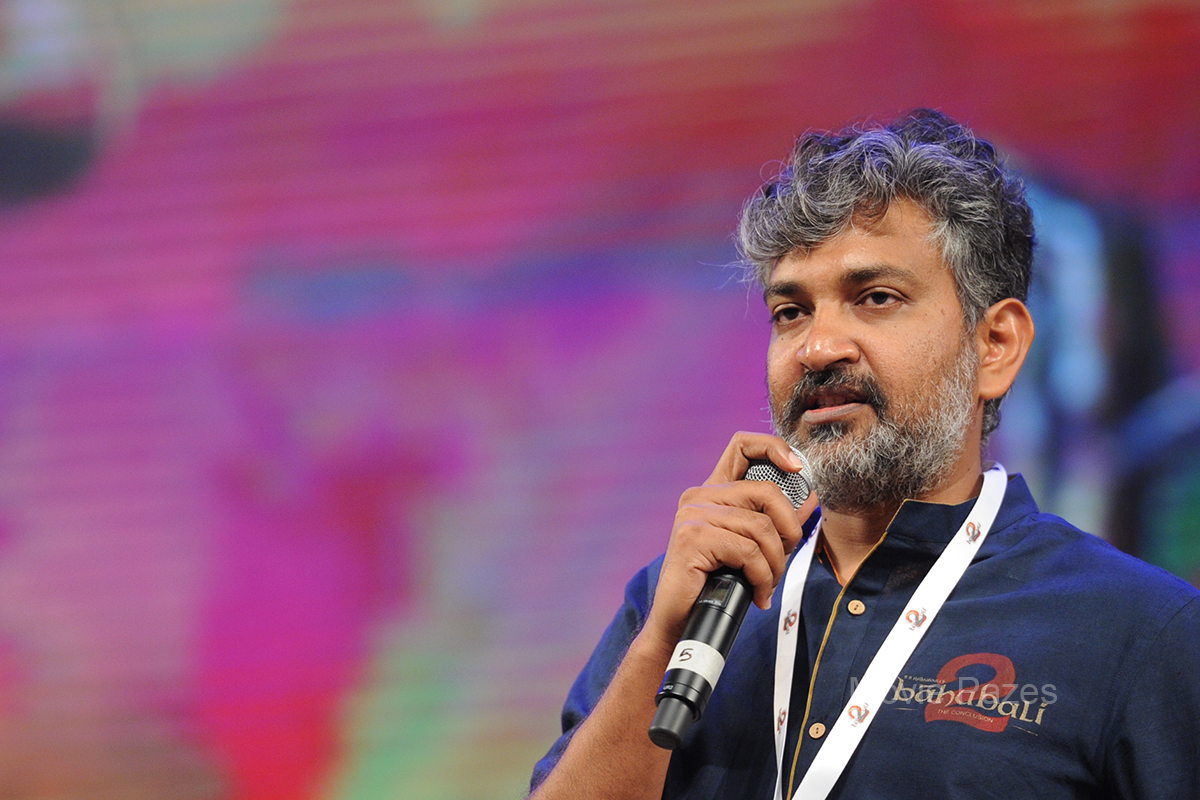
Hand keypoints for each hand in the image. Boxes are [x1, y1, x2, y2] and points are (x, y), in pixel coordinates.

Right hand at [643, 432, 818, 645]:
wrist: (680, 621)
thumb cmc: (714, 584)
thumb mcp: (750, 547)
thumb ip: (775, 521)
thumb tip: (808, 498)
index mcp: (712, 492)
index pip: (742, 445)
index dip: (774, 448)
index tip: (797, 468)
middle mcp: (699, 496)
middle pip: (765, 491)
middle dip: (788, 528)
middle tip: (786, 556)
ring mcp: (693, 515)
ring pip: (761, 527)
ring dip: (775, 564)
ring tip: (768, 584)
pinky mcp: (693, 538)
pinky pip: (748, 551)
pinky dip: (762, 577)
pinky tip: (758, 594)